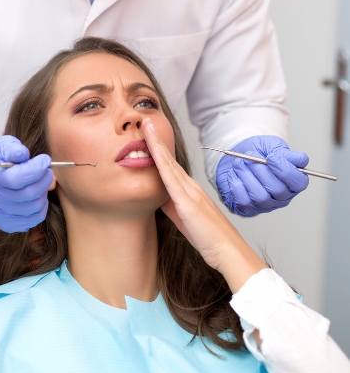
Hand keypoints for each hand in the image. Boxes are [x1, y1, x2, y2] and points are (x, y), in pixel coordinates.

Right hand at [0, 136, 53, 232]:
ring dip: (44, 193)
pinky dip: (41, 208)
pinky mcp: (5, 224)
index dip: (36, 169)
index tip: (44, 159)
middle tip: (47, 170)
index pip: (16, 178)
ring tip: (40, 182)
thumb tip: (24, 155)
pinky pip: (32, 220)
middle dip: (44, 179)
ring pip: (33, 208)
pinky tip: (38, 196)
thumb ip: (12, 148)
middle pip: (28, 194)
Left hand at [142, 118, 265, 292]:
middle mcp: (190, 186)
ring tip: (145, 126)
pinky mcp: (187, 202)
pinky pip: (171, 178)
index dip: (158, 150)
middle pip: (168, 158)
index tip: (147, 135)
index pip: (169, 166)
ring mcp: (190, 192)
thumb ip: (173, 207)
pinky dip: (162, 162)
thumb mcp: (185, 220)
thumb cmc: (209, 240)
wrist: (228, 251)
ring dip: (156, 143)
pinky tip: (154, 150)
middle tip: (144, 121)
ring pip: (169, 163)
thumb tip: (160, 199)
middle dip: (155, 139)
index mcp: (189, 191)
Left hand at [216, 135, 308, 216]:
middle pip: (278, 190)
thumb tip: (300, 160)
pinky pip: (244, 201)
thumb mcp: (273, 146)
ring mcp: (266, 205)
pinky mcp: (248, 208)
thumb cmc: (259, 152)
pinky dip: (236, 185)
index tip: (271, 157)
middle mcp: (282, 197)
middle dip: (261, 171)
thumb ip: (285, 152)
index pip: (299, 183)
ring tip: (239, 163)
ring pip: (260, 197)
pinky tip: (234, 174)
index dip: (285, 170)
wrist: (238, 157)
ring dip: (246, 176)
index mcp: (294, 181)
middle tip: (249, 157)